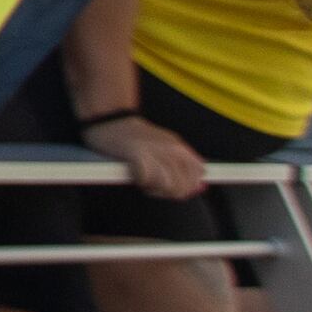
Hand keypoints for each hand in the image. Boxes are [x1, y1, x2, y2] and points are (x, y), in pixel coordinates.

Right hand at [81, 111, 206, 202]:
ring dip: (154, 189)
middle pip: (183, 186)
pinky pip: (146, 179)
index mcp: (179, 147)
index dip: (188, 186)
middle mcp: (171, 149)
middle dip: (169, 192)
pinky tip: (135, 176)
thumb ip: (184, 166)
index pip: (198, 174)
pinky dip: (140, 181)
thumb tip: (202, 187)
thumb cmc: (134, 137)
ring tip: (144, 181)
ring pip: (167, 186)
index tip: (174, 187)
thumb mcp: (165, 147)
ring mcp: (155, 151)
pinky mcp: (137, 154)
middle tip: (155, 185)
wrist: (109, 119)